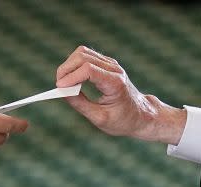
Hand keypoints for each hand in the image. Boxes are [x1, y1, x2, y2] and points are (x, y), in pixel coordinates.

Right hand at [55, 46, 185, 144]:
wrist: (141, 115)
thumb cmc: (123, 120)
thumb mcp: (100, 118)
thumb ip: (81, 104)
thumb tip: (62, 91)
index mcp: (115, 83)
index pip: (88, 69)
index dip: (71, 76)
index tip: (59, 87)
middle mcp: (114, 69)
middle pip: (83, 56)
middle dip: (66, 69)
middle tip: (58, 86)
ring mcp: (111, 64)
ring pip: (82, 52)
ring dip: (69, 65)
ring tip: (64, 83)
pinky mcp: (107, 63)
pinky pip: (86, 56)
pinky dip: (75, 65)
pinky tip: (72, 79)